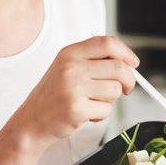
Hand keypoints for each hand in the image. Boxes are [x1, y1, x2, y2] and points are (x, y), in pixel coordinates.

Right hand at [20, 36, 137, 144]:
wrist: (31, 121)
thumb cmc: (54, 96)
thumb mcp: (67, 68)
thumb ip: (93, 61)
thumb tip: (127, 62)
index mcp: (69, 54)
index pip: (107, 43)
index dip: (126, 53)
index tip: (133, 63)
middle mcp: (70, 68)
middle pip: (118, 68)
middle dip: (128, 81)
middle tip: (126, 89)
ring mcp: (73, 88)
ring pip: (115, 90)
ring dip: (110, 100)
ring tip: (93, 102)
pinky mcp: (76, 109)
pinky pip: (107, 109)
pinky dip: (101, 114)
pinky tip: (86, 113)